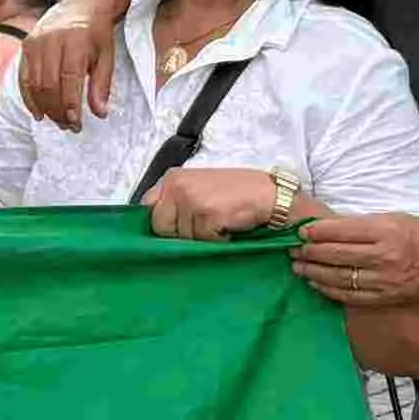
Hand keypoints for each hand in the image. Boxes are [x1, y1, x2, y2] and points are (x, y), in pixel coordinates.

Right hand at [14, 5, 116, 130]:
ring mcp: (35, 42)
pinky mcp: (26, 45)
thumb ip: (102, 86)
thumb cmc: (97, 34)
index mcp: (75, 41)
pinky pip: (23, 78)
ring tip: (57, 121)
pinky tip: (39, 113)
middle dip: (57, 111)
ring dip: (45, 108)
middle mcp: (51, 40)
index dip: (70, 105)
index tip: (76, 123)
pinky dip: (29, 98)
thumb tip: (100, 114)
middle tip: (68, 126)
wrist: (83, 5)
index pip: (69, 79)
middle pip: (48, 84)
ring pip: (34, 84)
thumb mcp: (107, 58)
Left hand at [145, 165, 303, 243]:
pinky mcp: (206, 213)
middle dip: (180, 234)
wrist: (270, 195)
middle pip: (161, 227)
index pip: (148, 208)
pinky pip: (203, 241)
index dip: (162, 223)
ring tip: (219, 225)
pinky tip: (228, 228)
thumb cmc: (237, 193)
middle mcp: (177, 186)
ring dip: (201, 239)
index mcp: (172, 178)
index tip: (174, 230)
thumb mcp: (199, 188)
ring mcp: (191, 199)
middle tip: (204, 227)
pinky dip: (217, 241)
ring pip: (182, 237)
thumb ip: (176, 202)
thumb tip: (155, 227)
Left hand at [291, 209, 418, 306]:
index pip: (341, 231)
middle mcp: (383, 255)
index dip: (316, 232)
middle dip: (309, 252)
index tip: (301, 231)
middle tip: (293, 249)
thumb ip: (362, 224)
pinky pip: (351, 296)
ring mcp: (384, 279)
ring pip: (339, 277)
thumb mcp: (392, 218)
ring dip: (315, 273)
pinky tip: (318, 284)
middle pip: (336, 255)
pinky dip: (331, 290)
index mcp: (384, 231)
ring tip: (299, 267)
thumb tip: (329, 228)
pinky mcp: (386, 296)